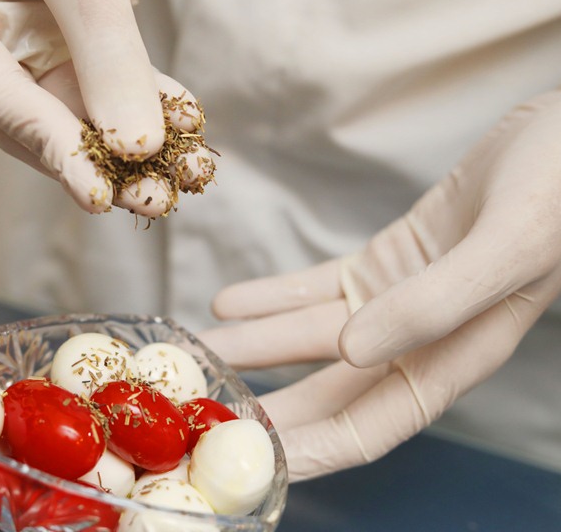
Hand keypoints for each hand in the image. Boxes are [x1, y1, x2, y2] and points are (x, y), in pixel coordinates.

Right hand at [0, 0, 200, 215]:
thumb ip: (102, 52)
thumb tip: (134, 146)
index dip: (51, 149)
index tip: (97, 195)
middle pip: (41, 117)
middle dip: (100, 160)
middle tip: (149, 197)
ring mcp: (34, 33)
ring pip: (86, 108)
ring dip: (136, 145)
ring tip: (181, 178)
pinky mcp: (82, 29)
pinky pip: (117, 79)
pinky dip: (154, 105)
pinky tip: (188, 130)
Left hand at [199, 90, 560, 481]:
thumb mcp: (509, 244)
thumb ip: (436, 303)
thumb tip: (354, 352)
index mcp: (457, 353)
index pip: (373, 425)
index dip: (314, 449)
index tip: (256, 464)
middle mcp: (422, 337)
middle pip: (331, 390)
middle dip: (269, 406)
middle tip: (202, 414)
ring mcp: (400, 298)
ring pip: (314, 335)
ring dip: (256, 345)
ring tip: (199, 348)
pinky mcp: (388, 259)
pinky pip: (319, 285)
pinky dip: (274, 295)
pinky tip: (230, 301)